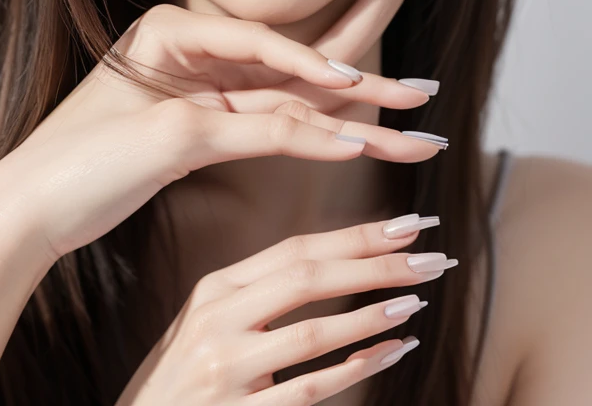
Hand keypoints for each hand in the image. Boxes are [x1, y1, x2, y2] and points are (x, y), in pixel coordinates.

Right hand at [0, 0, 438, 264]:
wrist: (28, 203)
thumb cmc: (99, 168)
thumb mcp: (181, 141)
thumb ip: (240, 122)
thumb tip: (309, 123)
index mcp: (193, 46)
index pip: (288, 46)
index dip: (347, 46)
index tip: (399, 76)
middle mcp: (191, 43)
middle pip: (304, 50)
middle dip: (373, 50)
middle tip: (430, 62)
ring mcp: (183, 79)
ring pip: (294, 87)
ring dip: (363, 104)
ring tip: (420, 114)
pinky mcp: (179, 127)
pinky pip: (262, 127)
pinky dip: (312, 133)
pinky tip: (361, 140)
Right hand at [114, 214, 454, 405]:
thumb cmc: (185, 374)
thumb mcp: (211, 319)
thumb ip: (260, 292)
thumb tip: (335, 261)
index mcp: (216, 288)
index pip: (296, 249)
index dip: (355, 236)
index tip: (406, 226)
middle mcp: (218, 320)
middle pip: (307, 278)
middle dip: (375, 263)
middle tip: (429, 256)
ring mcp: (226, 369)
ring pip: (313, 333)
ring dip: (371, 314)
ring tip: (416, 298)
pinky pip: (309, 389)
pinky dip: (356, 369)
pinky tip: (391, 350)